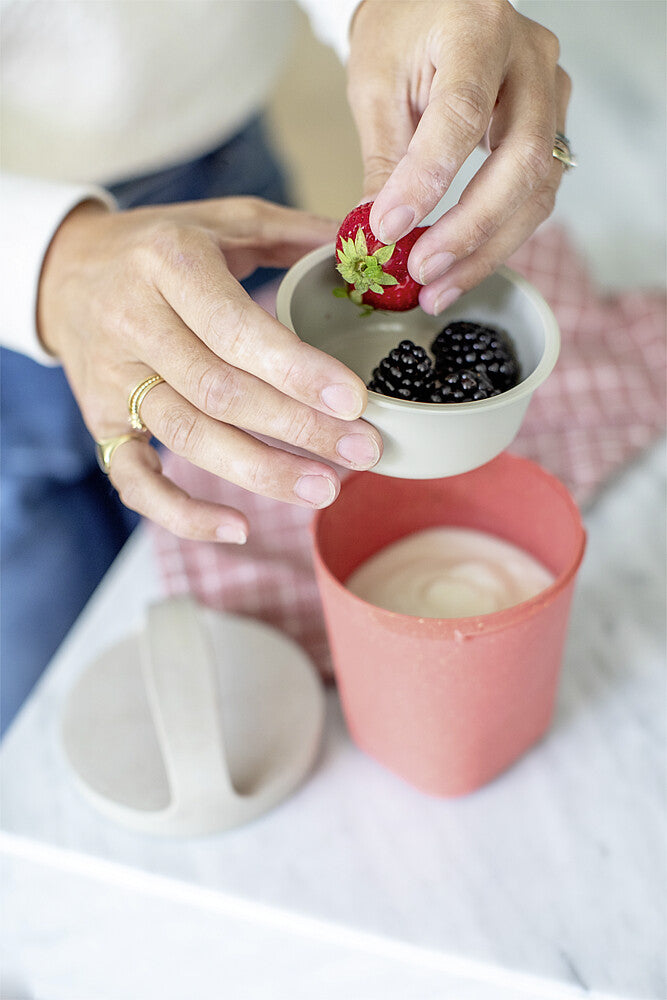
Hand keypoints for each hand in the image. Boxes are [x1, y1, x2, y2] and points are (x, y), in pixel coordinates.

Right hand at [38, 197, 381, 541]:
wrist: (66, 271)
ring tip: (323, 489)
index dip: (296, 371)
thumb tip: (372, 254)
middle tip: (362, 451)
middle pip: (219, 392)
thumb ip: (292, 233)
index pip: (236, 329)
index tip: (353, 401)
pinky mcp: (100, 420)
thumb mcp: (221, 220)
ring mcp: (113, 377)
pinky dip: (182, 513)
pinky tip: (238, 528)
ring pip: (187, 436)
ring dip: (260, 472)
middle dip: (297, 429)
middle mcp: (135, 320)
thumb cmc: (158, 246)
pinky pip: (133, 479)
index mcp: (170, 262)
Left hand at [347, 0, 571, 312]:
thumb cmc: (403, 32)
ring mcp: (552, 93)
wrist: (436, 7)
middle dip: (469, 231)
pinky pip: (537, 195)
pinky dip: (498, 239)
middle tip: (423, 273)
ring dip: (487, 250)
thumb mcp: (376, 84)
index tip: (390, 229)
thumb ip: (386, 157)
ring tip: (437, 289)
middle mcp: (530, 60)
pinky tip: (461, 267)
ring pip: (539, 189)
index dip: (428, 181)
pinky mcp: (554, 127)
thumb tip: (382, 233)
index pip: (462, 116)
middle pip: (521, 161)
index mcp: (478, 31)